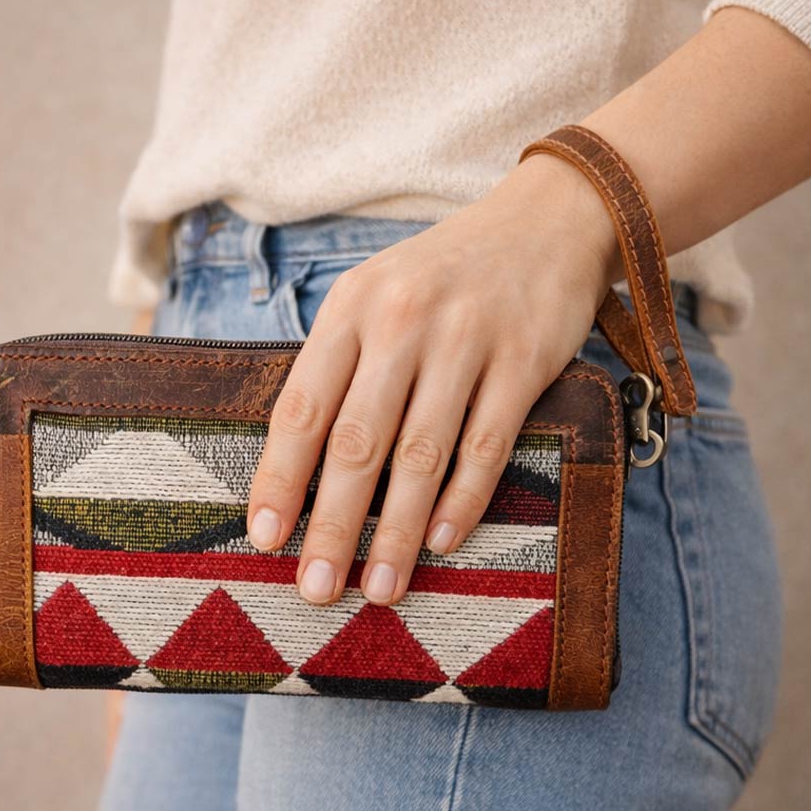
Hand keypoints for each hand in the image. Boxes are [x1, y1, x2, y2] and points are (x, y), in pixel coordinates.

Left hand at [245, 154, 621, 606]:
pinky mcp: (523, 361)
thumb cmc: (441, 276)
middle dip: (333, 524)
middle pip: (357, 442)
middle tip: (316, 589)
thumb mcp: (374, 296)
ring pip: (421, 454)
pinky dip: (463, 499)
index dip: (280, 478)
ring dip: (398, 531)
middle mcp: (401, 322)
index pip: (302, 407)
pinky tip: (444, 543)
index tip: (265, 538)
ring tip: (379, 587)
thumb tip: (298, 465)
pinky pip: (486, 444)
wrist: (545, 221)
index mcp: (349, 309)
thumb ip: (337, 365)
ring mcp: (465, 341)